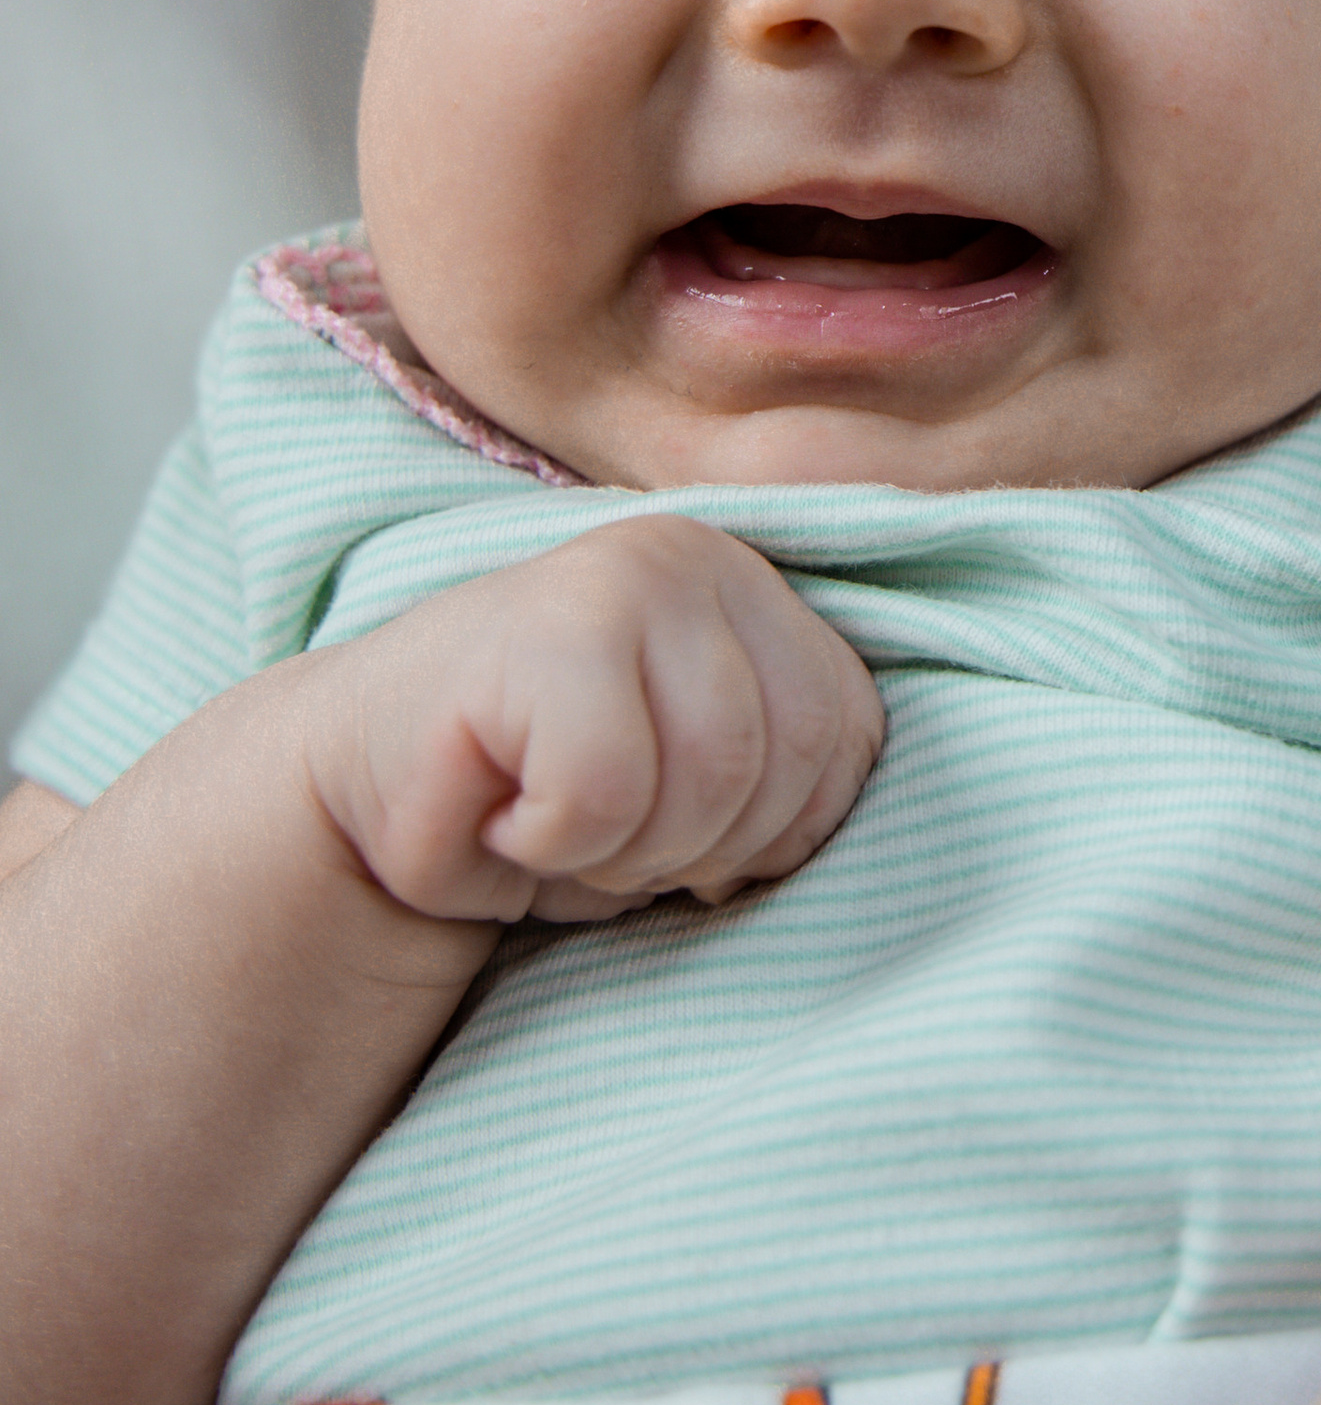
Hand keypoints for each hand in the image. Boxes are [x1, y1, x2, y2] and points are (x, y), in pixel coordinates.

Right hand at [308, 516, 882, 926]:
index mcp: (756, 588)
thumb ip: (790, 766)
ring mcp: (623, 576)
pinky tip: (505, 810)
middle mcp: (699, 555)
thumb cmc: (543, 800)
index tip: (678, 834)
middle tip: (600, 831)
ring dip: (625, 849)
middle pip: (787, 761)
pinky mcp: (546, 630)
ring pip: (712, 779)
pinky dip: (556, 841)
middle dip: (698, 846)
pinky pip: (609, 791)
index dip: (774, 830)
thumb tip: (876, 817)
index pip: (849, 737)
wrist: (360, 800)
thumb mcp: (697, 779)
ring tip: (555, 818)